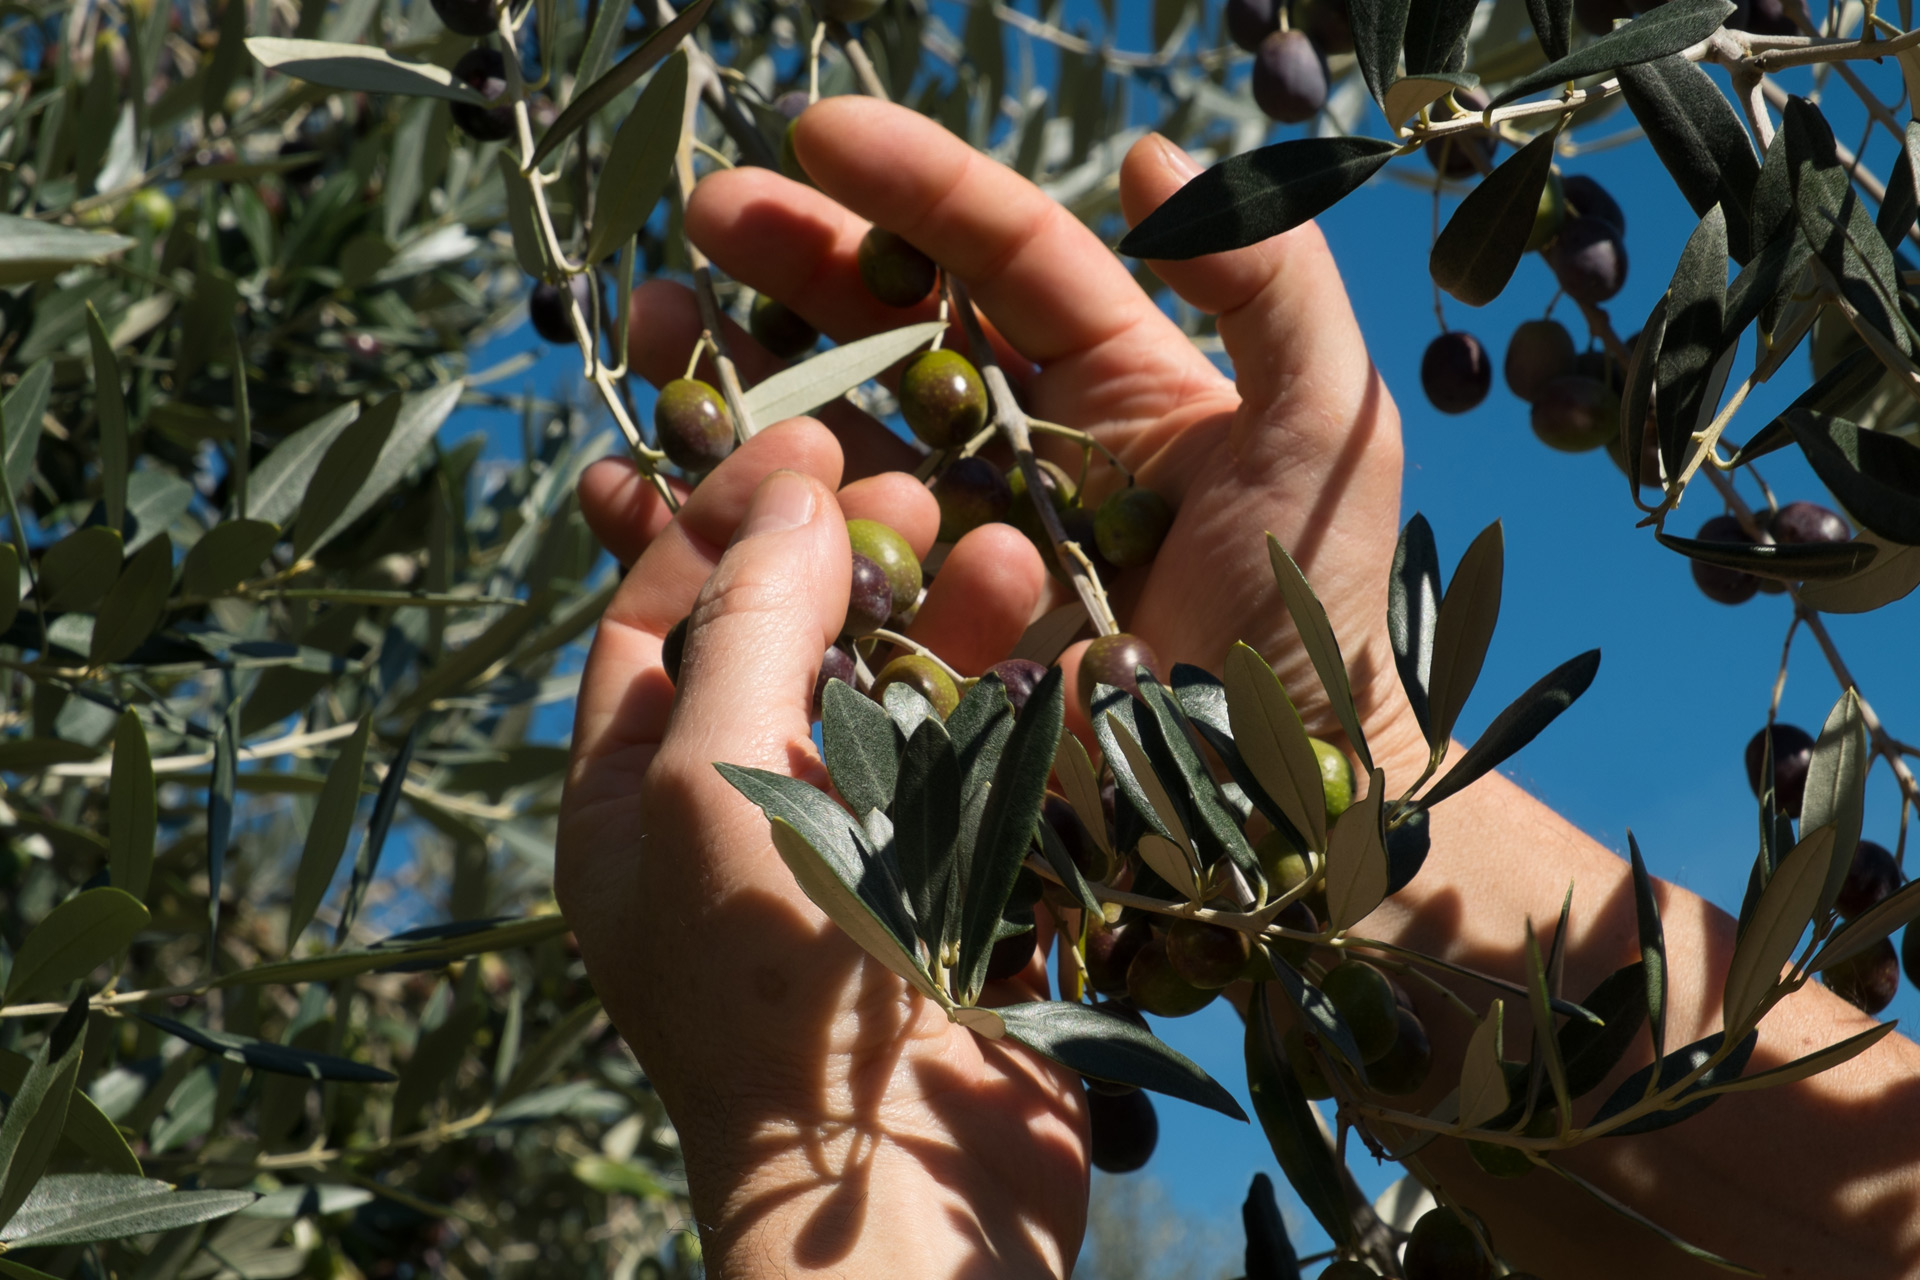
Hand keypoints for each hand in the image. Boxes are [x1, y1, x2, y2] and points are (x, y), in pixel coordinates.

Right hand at [559, 96, 1425, 1277]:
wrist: (1271, 814)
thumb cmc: (1312, 617)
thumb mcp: (1325, 428)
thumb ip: (1266, 280)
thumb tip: (1149, 155)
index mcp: (1110, 387)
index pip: (1000, 257)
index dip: (909, 185)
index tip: (809, 134)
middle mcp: (1018, 454)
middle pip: (886, 330)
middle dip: (788, 266)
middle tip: (698, 222)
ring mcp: (953, 547)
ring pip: (820, 432)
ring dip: (729, 376)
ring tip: (650, 332)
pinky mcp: (903, 639)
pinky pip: (789, 566)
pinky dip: (705, 527)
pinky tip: (626, 484)